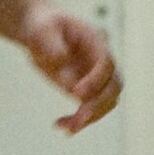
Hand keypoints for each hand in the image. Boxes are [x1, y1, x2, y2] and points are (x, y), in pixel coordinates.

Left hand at [19, 2, 121, 132]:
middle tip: (78, 118)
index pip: (106, 63)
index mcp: (95, 42)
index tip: (76, 93)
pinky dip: (77, 121)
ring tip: (66, 128)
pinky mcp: (85, 91)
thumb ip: (52, 45)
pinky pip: (89, 110)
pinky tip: (59, 125)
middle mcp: (100, 62)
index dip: (95, 80)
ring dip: (90, 118)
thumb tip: (63, 63)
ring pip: (106, 103)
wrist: (39, 32)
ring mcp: (95, 78)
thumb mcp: (42, 30)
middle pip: (114, 87)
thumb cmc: (43, 26)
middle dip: (99, 104)